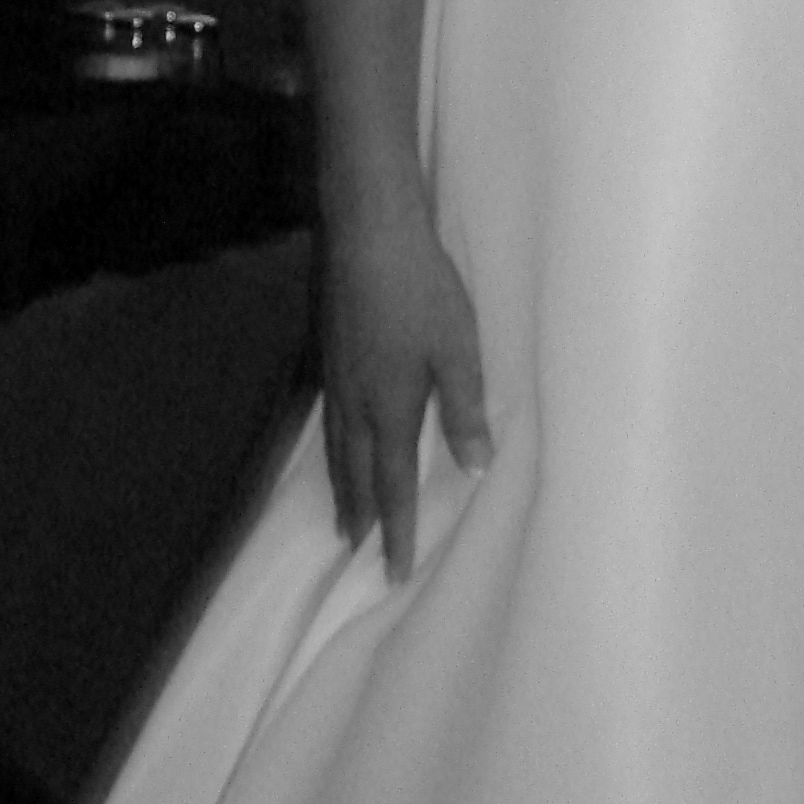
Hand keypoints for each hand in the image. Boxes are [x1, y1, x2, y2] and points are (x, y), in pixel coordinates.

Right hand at [314, 203, 489, 579]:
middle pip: (354, 474)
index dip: (396, 529)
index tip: (394, 570)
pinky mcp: (329, 352)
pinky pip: (328, 420)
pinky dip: (332, 450)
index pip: (391, 485)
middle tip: (357, 552)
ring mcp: (336, 377)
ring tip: (343, 515)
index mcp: (388, 409)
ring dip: (341, 487)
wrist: (369, 234)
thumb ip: (466, 411)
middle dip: (359, 516)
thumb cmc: (422, 292)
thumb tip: (475, 469)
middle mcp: (354, 403)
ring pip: (335, 449)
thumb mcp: (458, 350)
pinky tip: (338, 443)